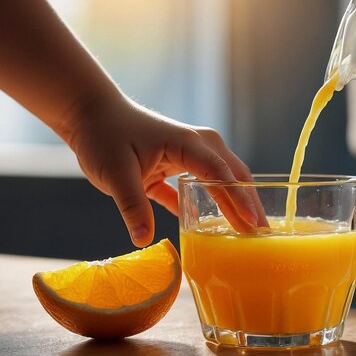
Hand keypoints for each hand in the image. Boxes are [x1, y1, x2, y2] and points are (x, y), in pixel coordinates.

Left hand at [60, 93, 266, 246]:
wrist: (90, 115)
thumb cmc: (104, 135)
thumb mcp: (116, 173)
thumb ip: (132, 206)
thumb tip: (144, 240)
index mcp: (188, 144)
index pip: (221, 174)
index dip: (239, 199)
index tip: (253, 223)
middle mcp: (196, 147)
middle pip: (232, 176)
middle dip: (249, 203)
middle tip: (265, 235)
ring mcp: (186, 156)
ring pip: (220, 183)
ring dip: (233, 206)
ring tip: (248, 234)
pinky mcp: (173, 168)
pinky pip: (198, 190)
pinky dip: (207, 207)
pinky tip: (215, 230)